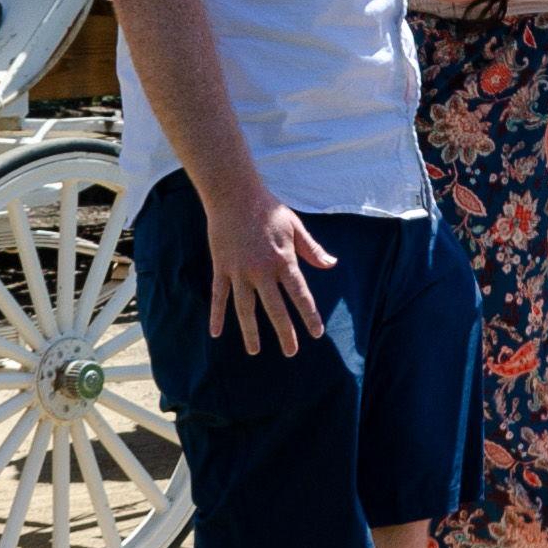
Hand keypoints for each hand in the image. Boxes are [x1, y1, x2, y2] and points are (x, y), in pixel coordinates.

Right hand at [203, 187, 334, 356]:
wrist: (234, 195)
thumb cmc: (268, 209)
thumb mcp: (295, 226)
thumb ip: (312, 249)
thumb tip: (331, 264)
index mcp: (284, 261)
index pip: (300, 295)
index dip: (309, 316)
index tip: (316, 333)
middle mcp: (262, 271)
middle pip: (275, 309)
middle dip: (285, 332)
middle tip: (291, 352)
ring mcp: (239, 271)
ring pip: (245, 309)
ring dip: (251, 332)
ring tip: (255, 351)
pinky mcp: (221, 268)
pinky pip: (219, 296)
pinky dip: (217, 315)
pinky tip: (216, 333)